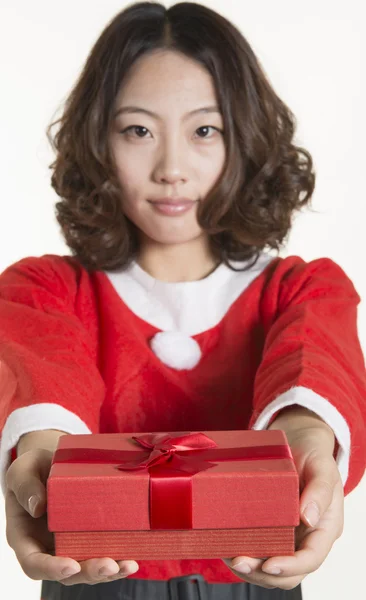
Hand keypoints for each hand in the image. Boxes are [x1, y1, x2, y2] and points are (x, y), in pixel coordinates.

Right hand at [5, 447, 138, 584]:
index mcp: (25, 537)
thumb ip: (25, 486)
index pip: (34, 563)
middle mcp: (47, 548)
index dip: (51, 568)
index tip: (70, 565)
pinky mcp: (89, 537)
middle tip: (110, 565)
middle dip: (89, 572)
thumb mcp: (23, 469)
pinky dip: (117, 558)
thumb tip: (37, 507)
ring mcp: (69, 545)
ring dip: (108, 571)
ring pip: (87, 568)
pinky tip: (132, 558)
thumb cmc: (33, 468)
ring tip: (128, 564)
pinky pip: (102, 553)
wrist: (52, 463)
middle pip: (66, 572)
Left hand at [222, 407, 343, 588]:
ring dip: (249, 568)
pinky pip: (257, 550)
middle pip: (288, 572)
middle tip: (239, 561)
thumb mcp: (321, 465)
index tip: (269, 563)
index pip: (312, 558)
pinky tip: (225, 544)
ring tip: (228, 555)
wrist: (297, 440)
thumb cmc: (312, 453)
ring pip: (270, 567)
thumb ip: (320, 489)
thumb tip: (309, 518)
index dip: (291, 566)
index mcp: (325, 526)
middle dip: (263, 571)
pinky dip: (241, 553)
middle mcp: (306, 537)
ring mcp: (287, 536)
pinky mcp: (269, 529)